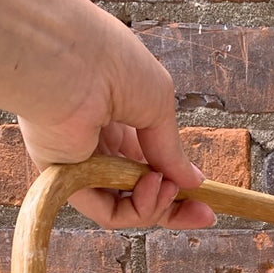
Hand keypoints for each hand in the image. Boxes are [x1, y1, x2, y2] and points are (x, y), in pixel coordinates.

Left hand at [17, 15, 214, 230]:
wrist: (68, 58)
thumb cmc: (112, 62)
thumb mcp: (159, 104)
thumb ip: (172, 149)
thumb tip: (193, 182)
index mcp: (118, 116)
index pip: (150, 161)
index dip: (180, 182)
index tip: (207, 197)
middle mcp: (98, 142)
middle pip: (140, 191)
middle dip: (175, 206)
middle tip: (204, 214)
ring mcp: (81, 163)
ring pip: (126, 204)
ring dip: (156, 204)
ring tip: (167, 187)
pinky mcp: (66, 180)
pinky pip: (107, 210)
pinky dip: (136, 209)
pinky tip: (151, 189)